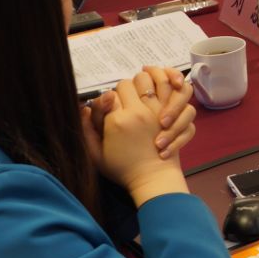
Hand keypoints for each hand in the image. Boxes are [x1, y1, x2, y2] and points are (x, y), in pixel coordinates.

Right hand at [86, 69, 191, 205]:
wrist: (152, 178)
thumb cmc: (123, 169)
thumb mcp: (96, 154)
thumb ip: (87, 129)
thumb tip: (85, 107)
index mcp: (117, 120)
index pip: (109, 93)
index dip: (108, 98)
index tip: (109, 107)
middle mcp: (137, 111)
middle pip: (128, 83)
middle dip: (125, 89)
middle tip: (125, 101)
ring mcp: (157, 110)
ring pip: (150, 79)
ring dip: (147, 80)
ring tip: (143, 90)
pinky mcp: (172, 113)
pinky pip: (174, 89)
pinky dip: (172, 82)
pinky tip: (166, 84)